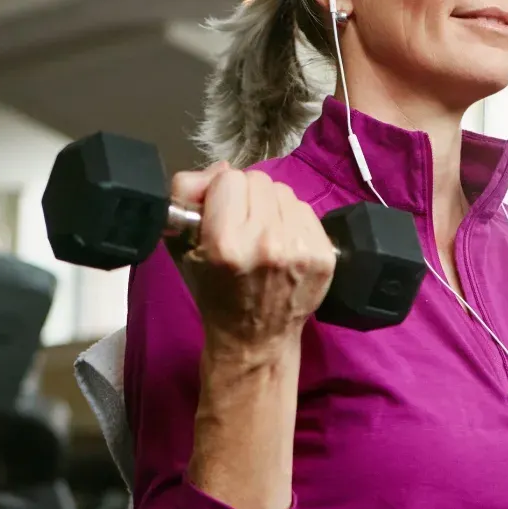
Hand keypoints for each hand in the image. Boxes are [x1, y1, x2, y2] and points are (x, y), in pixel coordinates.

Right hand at [171, 163, 336, 353]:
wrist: (255, 339)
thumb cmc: (214, 294)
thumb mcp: (182, 247)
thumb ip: (186, 195)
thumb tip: (220, 169)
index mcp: (226, 244)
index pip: (228, 178)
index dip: (219, 194)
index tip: (219, 215)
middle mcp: (266, 243)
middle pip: (258, 181)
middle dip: (246, 198)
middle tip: (241, 226)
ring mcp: (300, 249)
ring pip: (284, 192)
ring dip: (271, 207)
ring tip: (263, 236)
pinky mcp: (325, 254)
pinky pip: (306, 209)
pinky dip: (292, 220)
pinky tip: (283, 244)